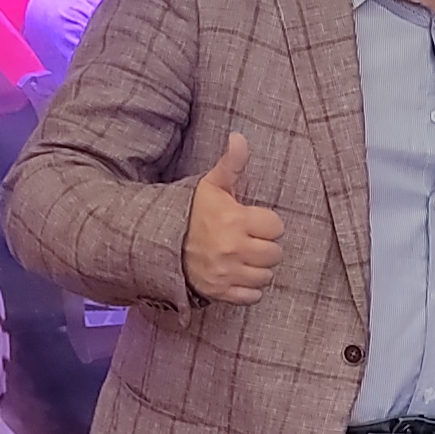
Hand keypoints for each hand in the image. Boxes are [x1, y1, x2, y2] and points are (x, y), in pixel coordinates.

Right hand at [183, 133, 285, 305]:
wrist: (158, 242)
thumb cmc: (190, 212)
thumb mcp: (211, 185)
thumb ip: (232, 163)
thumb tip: (240, 136)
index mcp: (235, 220)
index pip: (276, 227)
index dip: (267, 224)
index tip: (253, 222)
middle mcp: (233, 248)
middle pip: (275, 253)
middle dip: (265, 247)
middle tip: (249, 241)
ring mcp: (226, 273)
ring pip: (265, 276)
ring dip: (258, 268)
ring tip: (244, 258)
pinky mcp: (219, 292)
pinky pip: (252, 297)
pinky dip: (248, 289)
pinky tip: (238, 275)